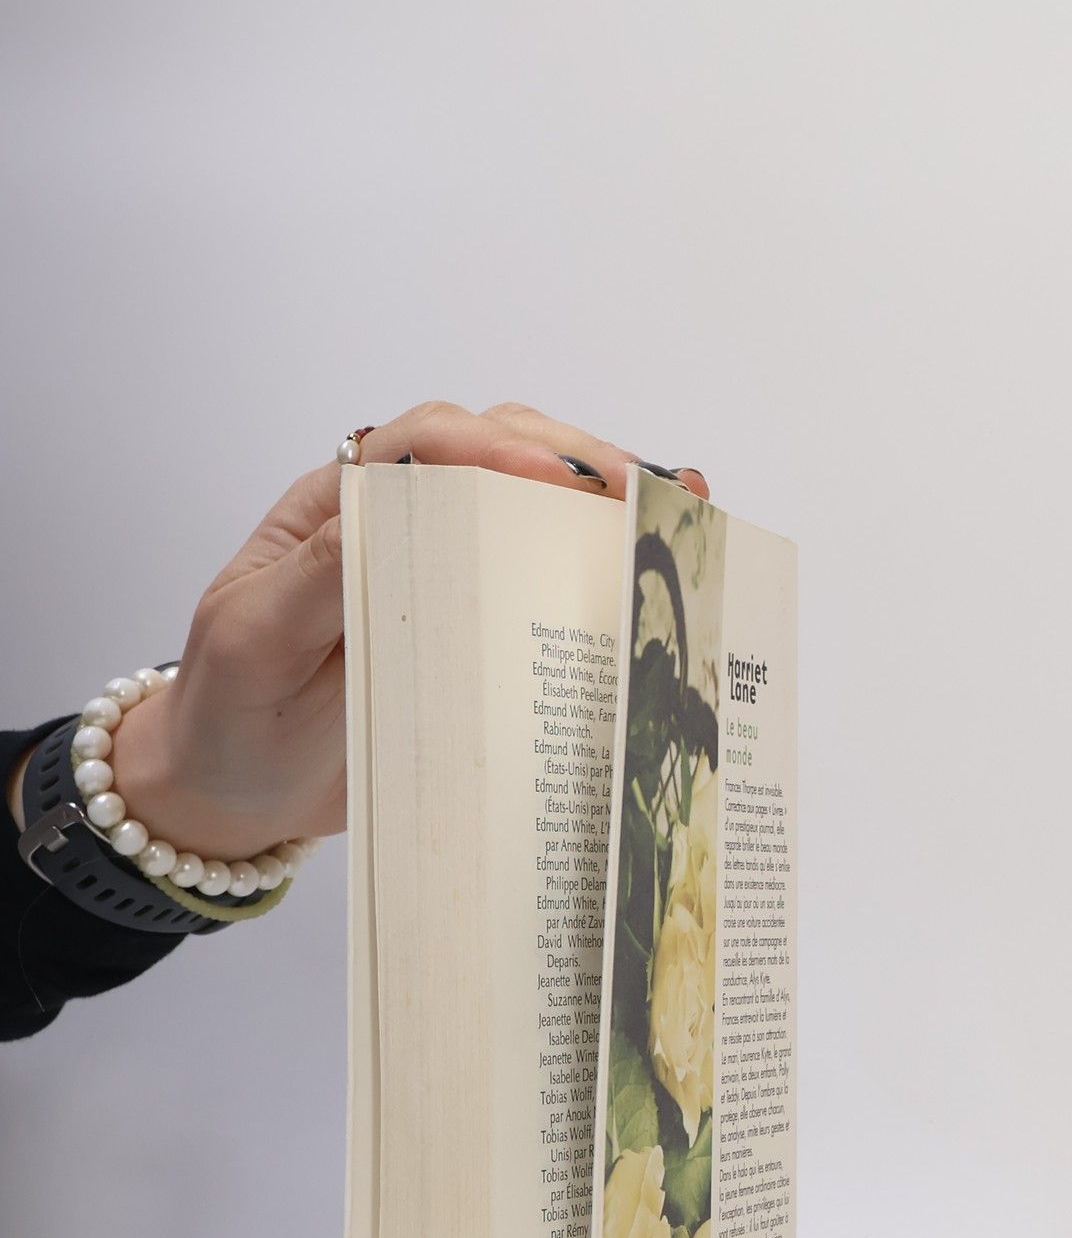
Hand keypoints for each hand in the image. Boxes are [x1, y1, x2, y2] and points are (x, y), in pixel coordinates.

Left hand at [90, 402, 706, 859]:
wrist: (234, 793)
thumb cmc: (231, 713)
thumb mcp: (255, 643)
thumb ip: (319, 576)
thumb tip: (389, 515)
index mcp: (335, 508)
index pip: (421, 443)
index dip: (494, 448)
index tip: (556, 483)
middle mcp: (396, 521)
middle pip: (495, 447)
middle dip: (574, 456)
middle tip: (642, 491)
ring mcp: (442, 568)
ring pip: (530, 497)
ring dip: (602, 494)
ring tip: (674, 508)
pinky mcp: (475, 621)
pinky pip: (540, 572)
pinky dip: (599, 555)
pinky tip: (652, 557)